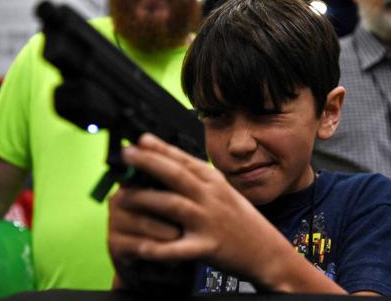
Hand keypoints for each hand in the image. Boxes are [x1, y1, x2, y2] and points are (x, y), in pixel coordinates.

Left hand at [107, 133, 291, 284]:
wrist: (266, 251)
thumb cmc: (240, 219)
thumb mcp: (222, 190)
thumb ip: (197, 177)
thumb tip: (168, 161)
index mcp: (214, 181)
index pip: (184, 159)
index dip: (160, 148)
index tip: (139, 139)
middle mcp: (211, 197)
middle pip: (176, 175)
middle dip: (149, 162)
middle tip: (126, 154)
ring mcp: (209, 222)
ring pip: (173, 205)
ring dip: (146, 200)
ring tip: (123, 197)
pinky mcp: (208, 247)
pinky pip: (179, 249)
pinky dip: (159, 249)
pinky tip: (141, 246)